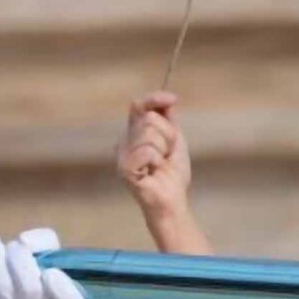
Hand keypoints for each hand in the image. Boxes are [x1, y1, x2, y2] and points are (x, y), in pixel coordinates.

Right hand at [115, 92, 191, 224]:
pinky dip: (157, 161)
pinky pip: (147, 151)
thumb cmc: (173, 173)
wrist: (173, 200)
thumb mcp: (176, 140)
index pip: (139, 106)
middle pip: (149, 118)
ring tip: (161, 165)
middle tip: (168, 154)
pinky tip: (154, 172)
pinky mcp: (124, 168)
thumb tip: (169, 98)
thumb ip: (170, 119)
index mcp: (135, 132)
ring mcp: (122, 154)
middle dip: (168, 135)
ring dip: (164, 150)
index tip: (173, 99)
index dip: (154, 99)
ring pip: (149, 133)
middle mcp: (125, 140)